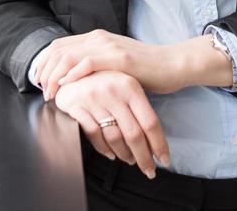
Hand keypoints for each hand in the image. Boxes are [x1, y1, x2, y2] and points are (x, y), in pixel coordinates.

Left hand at [36, 30, 215, 98]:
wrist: (171, 64)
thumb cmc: (144, 70)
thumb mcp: (114, 64)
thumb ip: (95, 66)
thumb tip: (72, 81)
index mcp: (95, 38)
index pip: (59, 46)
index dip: (44, 63)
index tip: (39, 83)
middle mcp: (98, 38)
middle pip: (58, 50)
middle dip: (44, 71)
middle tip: (42, 92)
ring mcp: (108, 46)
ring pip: (68, 55)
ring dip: (54, 76)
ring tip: (51, 94)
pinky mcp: (118, 57)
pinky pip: (87, 62)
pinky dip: (72, 74)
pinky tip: (66, 86)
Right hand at [52, 71, 169, 177]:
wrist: (72, 66)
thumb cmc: (104, 79)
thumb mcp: (124, 84)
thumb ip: (138, 107)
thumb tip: (154, 139)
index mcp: (130, 86)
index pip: (150, 122)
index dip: (159, 144)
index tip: (164, 160)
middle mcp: (114, 92)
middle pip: (134, 134)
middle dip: (144, 157)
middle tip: (149, 170)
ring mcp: (95, 99)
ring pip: (114, 137)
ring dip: (124, 154)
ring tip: (130, 160)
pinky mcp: (77, 106)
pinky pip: (94, 135)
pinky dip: (104, 149)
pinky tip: (111, 154)